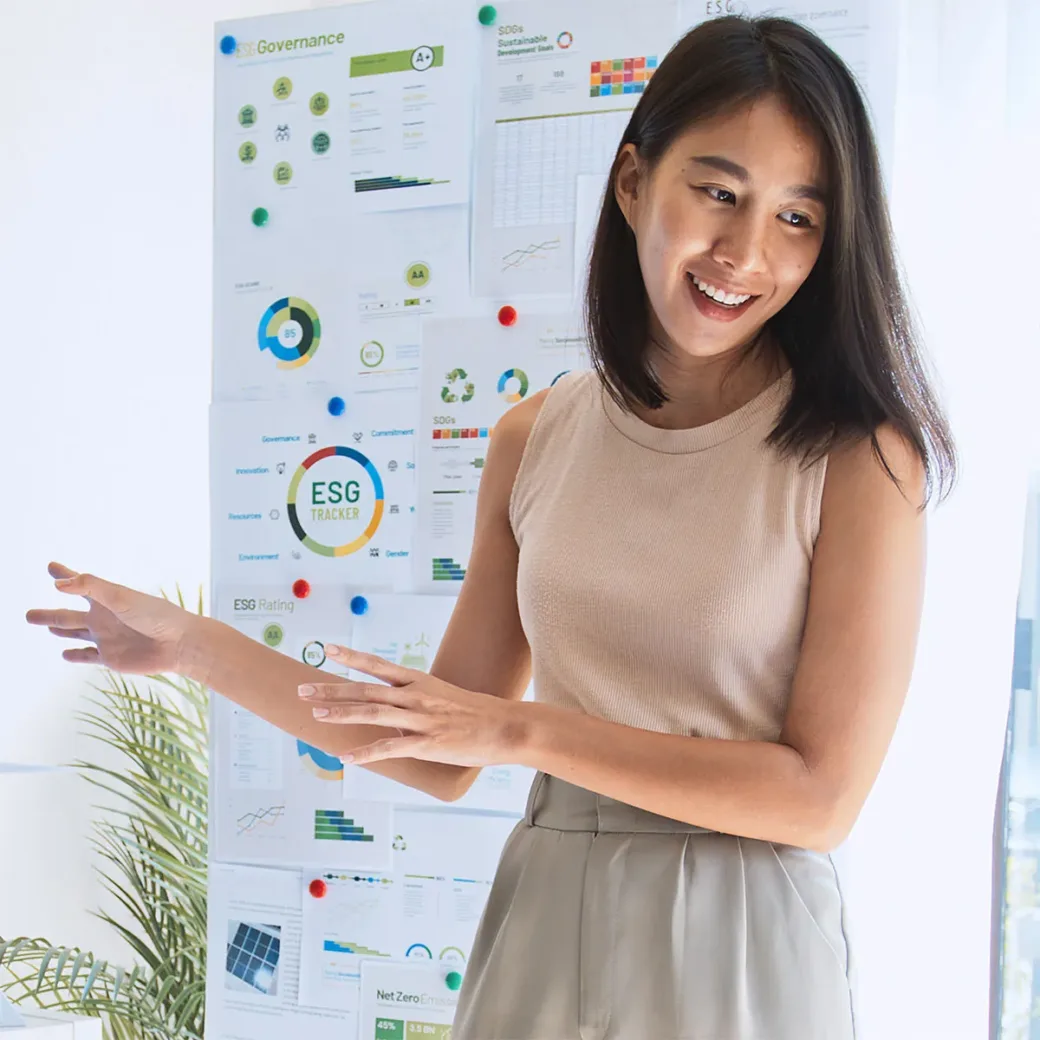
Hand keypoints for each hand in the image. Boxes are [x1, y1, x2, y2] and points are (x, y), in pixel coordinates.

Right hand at [24, 562, 197, 675]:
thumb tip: (59, 585)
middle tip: (28, 614)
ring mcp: (106, 638)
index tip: (52, 567)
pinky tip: (65, 654)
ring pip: (75, 634)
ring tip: (47, 627)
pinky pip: (88, 656)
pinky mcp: (111, 657)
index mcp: (106, 599)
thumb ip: (91, 587)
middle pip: (68, 615)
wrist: (179, 644)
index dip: (65, 576)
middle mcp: (103, 618)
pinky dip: (75, 655)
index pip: (80, 584)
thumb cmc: (155, 616)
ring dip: (60, 631)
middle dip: (49, 614)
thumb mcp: (121, 597)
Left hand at [299, 645, 527, 767]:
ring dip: (341, 713)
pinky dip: (365, 753)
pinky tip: (346, 758)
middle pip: (365, 689)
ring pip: (373, 714)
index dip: (351, 656)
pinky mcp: (426, 743)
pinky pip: (389, 748)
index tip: (327, 649)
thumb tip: (392, 718)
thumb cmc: (474, 713)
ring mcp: (420, 719)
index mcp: (418, 682)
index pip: (378, 665)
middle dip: (332, 689)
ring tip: (316, 713)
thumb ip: (413, 704)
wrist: (503, 726)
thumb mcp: (441, 698)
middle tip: (303, 689)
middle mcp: (415, 696)